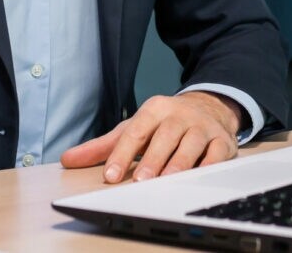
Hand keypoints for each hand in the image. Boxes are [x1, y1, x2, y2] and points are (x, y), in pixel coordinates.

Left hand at [60, 92, 242, 181]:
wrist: (208, 107)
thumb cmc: (164, 124)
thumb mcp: (133, 128)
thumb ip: (103, 146)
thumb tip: (68, 159)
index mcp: (154, 109)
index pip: (134, 132)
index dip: (122, 154)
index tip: (110, 175)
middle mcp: (178, 115)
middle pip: (163, 137)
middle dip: (152, 160)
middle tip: (139, 182)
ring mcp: (201, 127)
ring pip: (190, 145)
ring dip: (178, 164)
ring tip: (165, 183)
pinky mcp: (222, 141)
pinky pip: (217, 154)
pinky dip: (209, 166)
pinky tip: (198, 177)